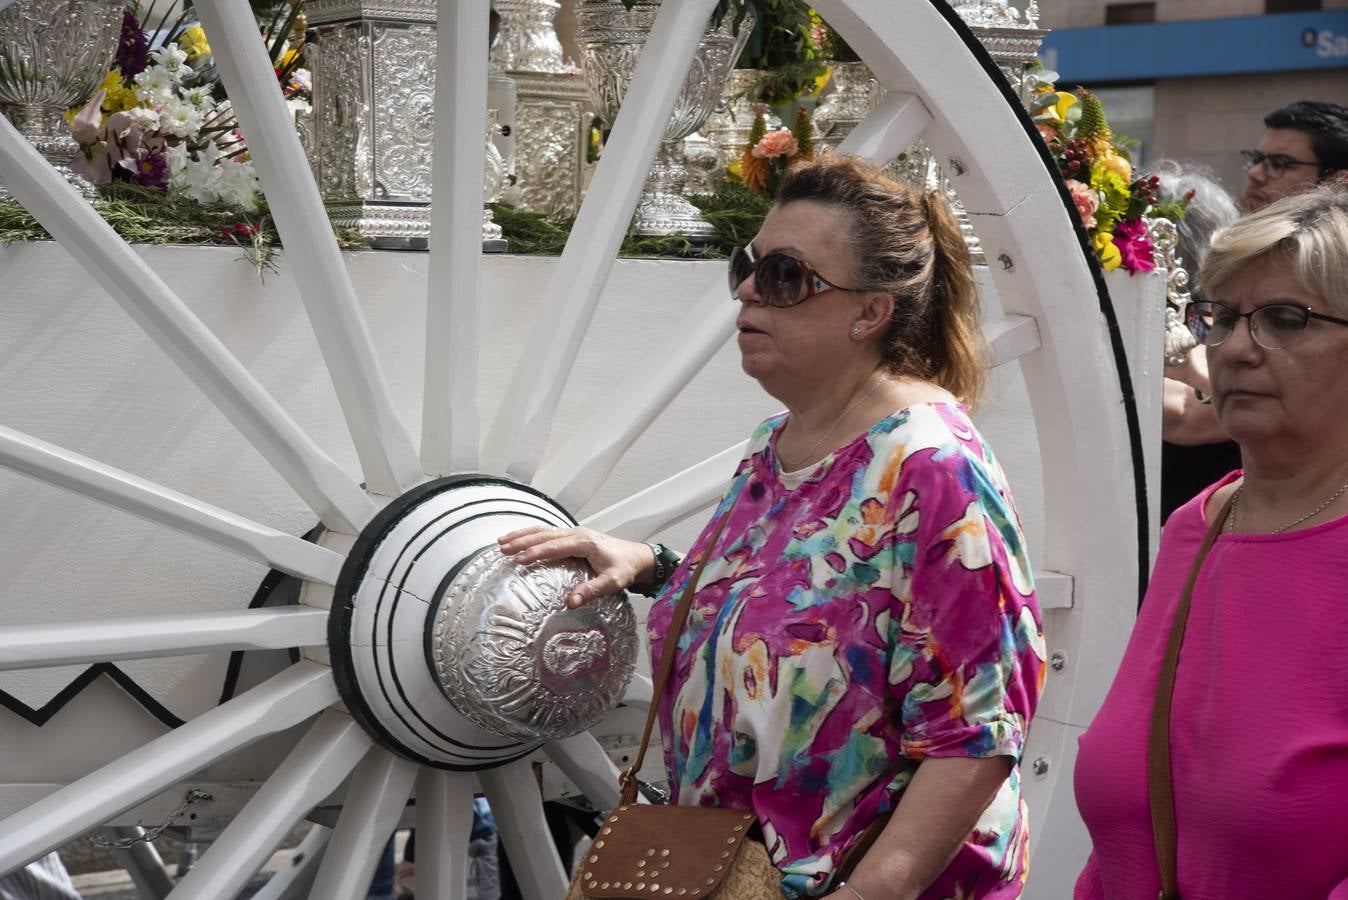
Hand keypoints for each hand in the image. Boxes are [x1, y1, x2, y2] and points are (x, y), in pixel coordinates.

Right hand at [497, 526, 653, 607]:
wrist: (638, 557)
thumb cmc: (625, 568)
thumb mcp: (612, 582)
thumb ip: (592, 590)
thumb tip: (571, 602)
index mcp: (585, 542)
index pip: (555, 546)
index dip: (536, 552)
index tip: (519, 560)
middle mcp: (577, 533)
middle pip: (544, 534)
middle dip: (522, 541)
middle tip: (502, 548)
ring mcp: (575, 533)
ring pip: (544, 530)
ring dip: (523, 535)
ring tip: (502, 541)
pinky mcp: (574, 537)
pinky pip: (549, 533)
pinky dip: (532, 535)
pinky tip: (520, 539)